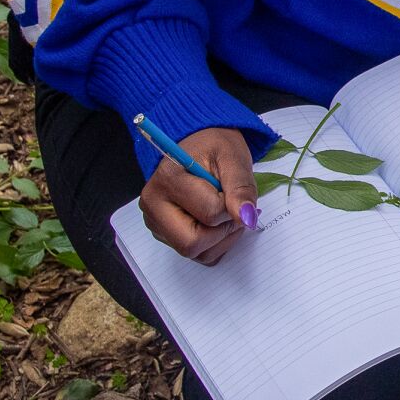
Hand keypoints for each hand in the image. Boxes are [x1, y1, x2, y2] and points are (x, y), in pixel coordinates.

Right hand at [140, 127, 257, 265]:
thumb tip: (246, 218)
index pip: (210, 214)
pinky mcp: (164, 234)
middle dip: (222, 230)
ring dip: (221, 238)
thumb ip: (241, 188)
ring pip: (196, 254)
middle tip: (230, 207)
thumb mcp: (234, 157)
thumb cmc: (215, 147)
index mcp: (168, 179)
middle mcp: (153, 205)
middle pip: (192, 244)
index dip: (231, 206)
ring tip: (224, 211)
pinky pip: (196, 255)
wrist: (200, 144)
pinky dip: (215, 244)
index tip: (231, 189)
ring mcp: (156, 223)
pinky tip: (217, 222)